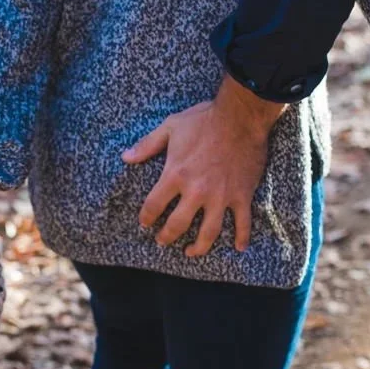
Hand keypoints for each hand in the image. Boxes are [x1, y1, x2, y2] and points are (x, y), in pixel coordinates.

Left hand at [123, 77, 283, 255]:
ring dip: (199, 247)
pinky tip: (239, 247)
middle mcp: (197, 191)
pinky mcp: (241, 195)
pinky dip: (242, 237)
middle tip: (163, 241)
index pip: (154, 205)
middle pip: (178, 225)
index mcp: (176, 175)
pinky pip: (243, 222)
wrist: (241, 116)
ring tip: (191, 252)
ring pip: (209, 232)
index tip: (145, 223)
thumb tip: (125, 157)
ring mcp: (221, 196)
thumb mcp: (171, 126)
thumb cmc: (204, 119)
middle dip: (167, 237)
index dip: (146, 217)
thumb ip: (147, 145)